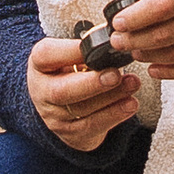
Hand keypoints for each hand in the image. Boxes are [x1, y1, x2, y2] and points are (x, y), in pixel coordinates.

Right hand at [26, 35, 143, 152]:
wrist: (60, 105)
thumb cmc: (70, 70)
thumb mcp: (68, 55)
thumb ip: (85, 48)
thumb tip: (114, 39)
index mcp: (40, 64)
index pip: (46, 55)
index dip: (69, 51)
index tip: (94, 45)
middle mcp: (42, 92)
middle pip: (61, 91)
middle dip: (91, 83)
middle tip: (115, 74)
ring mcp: (55, 117)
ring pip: (81, 111)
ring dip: (111, 98)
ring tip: (133, 84)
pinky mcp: (72, 134)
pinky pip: (93, 127)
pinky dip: (114, 115)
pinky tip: (130, 104)